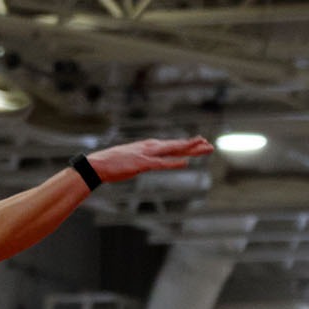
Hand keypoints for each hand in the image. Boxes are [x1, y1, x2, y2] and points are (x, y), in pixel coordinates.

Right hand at [86, 137, 214, 183]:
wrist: (97, 165)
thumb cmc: (111, 163)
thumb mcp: (130, 159)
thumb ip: (141, 159)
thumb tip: (145, 162)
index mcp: (148, 146)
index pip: (172, 145)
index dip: (187, 144)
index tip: (201, 142)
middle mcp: (150, 147)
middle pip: (176, 146)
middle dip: (194, 145)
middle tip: (210, 145)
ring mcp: (146, 155)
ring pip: (173, 151)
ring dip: (190, 150)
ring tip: (204, 148)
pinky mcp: (142, 164)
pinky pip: (161, 164)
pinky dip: (174, 163)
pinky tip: (185, 162)